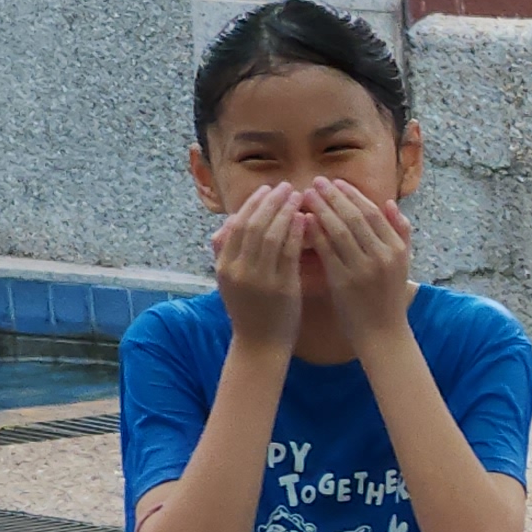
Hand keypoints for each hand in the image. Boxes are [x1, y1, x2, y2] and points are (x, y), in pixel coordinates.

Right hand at [209, 184, 306, 352]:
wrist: (260, 345)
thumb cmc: (250, 311)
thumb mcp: (230, 282)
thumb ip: (227, 254)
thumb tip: (227, 225)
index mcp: (224, 266)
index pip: (237, 225)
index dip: (252, 204)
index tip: (267, 189)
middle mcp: (238, 270)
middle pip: (253, 225)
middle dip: (270, 202)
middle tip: (286, 186)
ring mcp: (259, 279)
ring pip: (271, 235)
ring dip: (285, 211)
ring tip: (299, 196)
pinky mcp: (281, 288)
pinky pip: (289, 253)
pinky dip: (296, 233)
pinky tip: (306, 219)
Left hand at [304, 177, 419, 338]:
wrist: (383, 333)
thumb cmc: (388, 297)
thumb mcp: (402, 264)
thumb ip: (400, 232)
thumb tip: (389, 203)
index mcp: (397, 249)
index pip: (373, 212)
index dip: (353, 194)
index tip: (335, 182)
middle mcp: (382, 256)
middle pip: (355, 217)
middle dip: (334, 196)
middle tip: (315, 181)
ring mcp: (363, 269)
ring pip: (339, 230)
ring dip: (321, 209)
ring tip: (305, 195)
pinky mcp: (343, 281)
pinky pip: (327, 251)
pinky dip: (315, 233)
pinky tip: (303, 221)